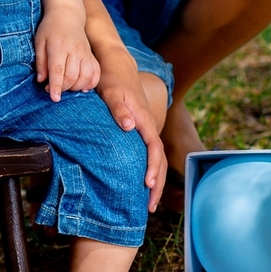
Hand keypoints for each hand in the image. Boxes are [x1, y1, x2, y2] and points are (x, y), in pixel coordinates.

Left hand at [34, 17, 99, 100]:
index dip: (56, 86)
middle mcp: (74, 50)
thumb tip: (41, 80)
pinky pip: (96, 73)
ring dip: (75, 87)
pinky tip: (83, 87)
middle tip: (51, 89)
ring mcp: (85, 53)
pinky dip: (91, 83)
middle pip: (72, 76)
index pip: (58, 70)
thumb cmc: (50, 29)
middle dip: (63, 88)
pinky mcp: (91, 55)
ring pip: (85, 77)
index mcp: (59, 47)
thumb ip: (40, 62)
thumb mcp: (39, 42)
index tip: (54, 98)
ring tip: (65, 86)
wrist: (68, 14)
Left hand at [96, 64, 167, 211]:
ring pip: (156, 158)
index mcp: (142, 119)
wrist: (115, 64)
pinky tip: (140, 184)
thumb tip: (129, 127)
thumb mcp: (111, 90)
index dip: (153, 167)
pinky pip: (148, 154)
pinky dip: (149, 170)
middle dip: (157, 183)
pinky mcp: (139, 129)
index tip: (147, 185)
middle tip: (149, 207)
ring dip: (155, 180)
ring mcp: (144, 128)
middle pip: (160, 158)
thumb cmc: (111, 78)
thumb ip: (119, 108)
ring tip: (148, 203)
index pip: (154, 147)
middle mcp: (147, 125)